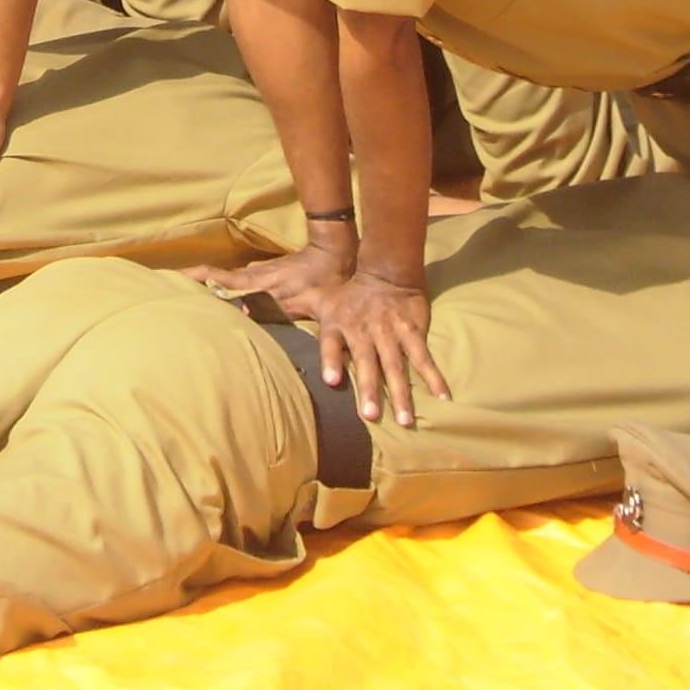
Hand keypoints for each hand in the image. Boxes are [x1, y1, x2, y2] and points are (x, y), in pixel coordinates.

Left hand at [204, 235, 449, 425]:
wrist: (386, 271)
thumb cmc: (347, 293)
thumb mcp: (318, 299)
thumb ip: (290, 309)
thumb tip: (245, 307)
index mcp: (339, 325)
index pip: (332, 343)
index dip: (332, 360)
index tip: (333, 380)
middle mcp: (364, 331)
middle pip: (368, 363)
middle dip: (371, 389)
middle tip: (371, 417)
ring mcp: (390, 332)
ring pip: (397, 365)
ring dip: (403, 392)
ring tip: (407, 419)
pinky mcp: (412, 331)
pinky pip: (424, 356)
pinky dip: (434, 376)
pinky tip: (444, 396)